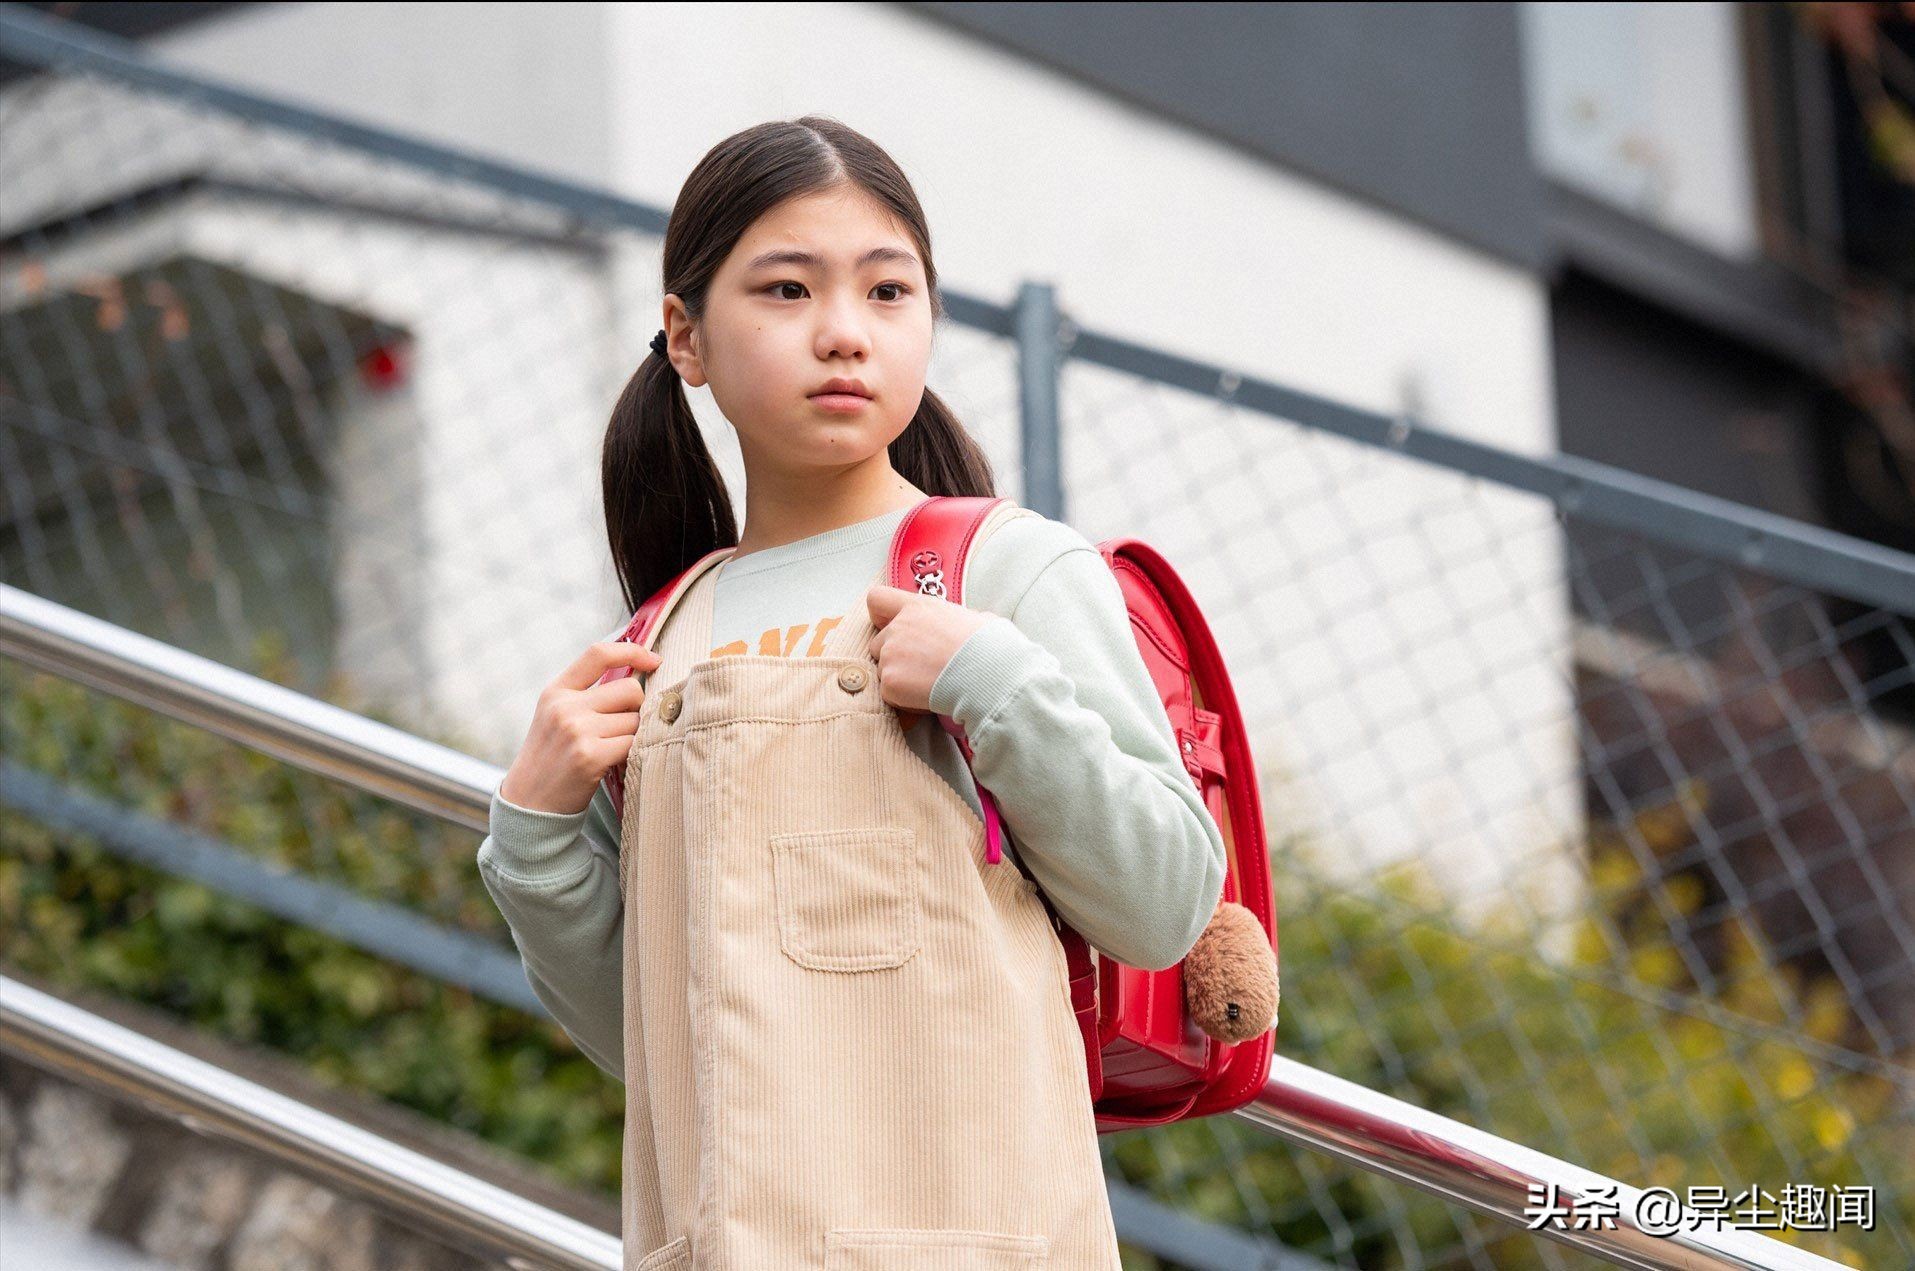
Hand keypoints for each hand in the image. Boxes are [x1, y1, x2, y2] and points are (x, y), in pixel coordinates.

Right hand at [498, 640, 663, 814]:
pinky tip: (615, 762)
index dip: (633, 651)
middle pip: (630, 689)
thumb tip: (639, 677)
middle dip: (638, 707)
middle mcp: (565, 706)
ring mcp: (577, 730)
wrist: (530, 803)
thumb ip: (588, 695)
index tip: (655, 661)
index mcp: (556, 691)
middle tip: (623, 728)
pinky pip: (634, 743)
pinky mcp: (590, 756)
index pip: (599, 653)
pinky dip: (633, 752)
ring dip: (634, 734)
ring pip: (636, 719)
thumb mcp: (557, 716)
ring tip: (612, 749)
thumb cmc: (552, 758)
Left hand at [864, 583, 995, 719]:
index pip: (878, 599)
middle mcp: (898, 627)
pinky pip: (889, 694)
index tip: (891, 626)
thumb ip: (960, 619)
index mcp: (917, 607)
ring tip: (931, 684)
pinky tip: (929, 697)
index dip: (881, 615)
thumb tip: (974, 622)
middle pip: (878, 643)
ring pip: (883, 671)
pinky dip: (905, 700)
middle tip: (922, 668)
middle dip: (894, 656)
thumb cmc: (990, 646)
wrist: (990, 674)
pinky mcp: (890, 683)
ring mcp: (890, 655)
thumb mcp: (978, 619)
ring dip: (900, 679)